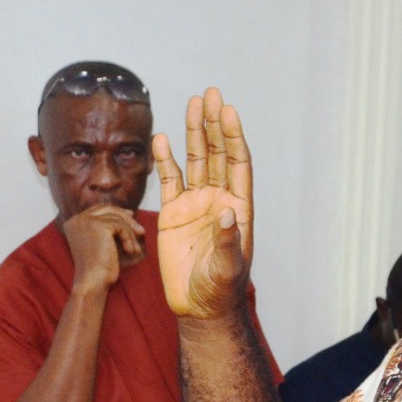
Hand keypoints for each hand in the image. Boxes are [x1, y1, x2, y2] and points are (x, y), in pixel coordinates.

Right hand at [62, 205, 145, 292]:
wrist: (93, 281)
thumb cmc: (99, 268)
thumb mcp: (102, 243)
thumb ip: (108, 227)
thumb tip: (128, 212)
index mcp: (74, 223)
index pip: (98, 209)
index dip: (116, 211)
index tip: (132, 216)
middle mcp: (77, 219)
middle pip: (108, 208)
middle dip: (127, 218)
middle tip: (140, 231)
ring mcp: (86, 221)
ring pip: (117, 218)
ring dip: (130, 234)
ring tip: (135, 249)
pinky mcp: (97, 226)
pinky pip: (121, 226)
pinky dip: (129, 238)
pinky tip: (130, 251)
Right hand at [152, 87, 252, 318]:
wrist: (199, 308)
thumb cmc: (220, 291)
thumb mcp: (227, 269)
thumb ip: (228, 241)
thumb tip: (228, 211)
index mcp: (238, 208)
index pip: (237, 164)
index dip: (232, 138)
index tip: (227, 111)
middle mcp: (219, 200)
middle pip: (217, 154)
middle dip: (214, 124)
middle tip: (211, 93)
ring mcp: (196, 205)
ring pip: (195, 160)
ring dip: (195, 133)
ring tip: (193, 102)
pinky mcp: (174, 214)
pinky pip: (169, 180)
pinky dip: (165, 159)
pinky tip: (163, 139)